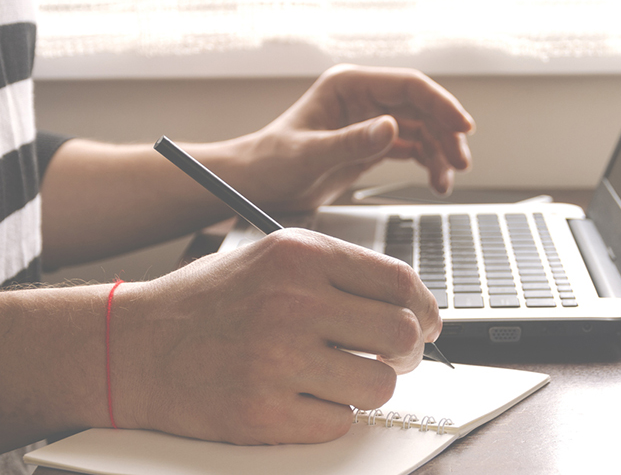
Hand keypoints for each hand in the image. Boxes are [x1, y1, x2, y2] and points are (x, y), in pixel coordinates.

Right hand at [111, 228, 440, 444]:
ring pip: (379, 385)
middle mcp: (292, 302)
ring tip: (341, 376)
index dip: (426, 308)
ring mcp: (276, 359)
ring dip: (371, 386)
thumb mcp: (274, 258)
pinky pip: (339, 422)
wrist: (133, 345)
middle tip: (393, 357)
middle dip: (409, 352)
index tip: (428, 323)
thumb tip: (412, 306)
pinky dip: (331, 415)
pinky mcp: (262, 412)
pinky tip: (303, 397)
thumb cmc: (209, 302)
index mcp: (301, 256)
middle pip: (402, 334)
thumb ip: (341, 274)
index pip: (399, 281)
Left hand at [231, 64, 474, 210]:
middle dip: (446, 134)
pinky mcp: (371, 142)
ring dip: (440, 152)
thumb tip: (392, 128)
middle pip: (422, 107)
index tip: (463, 127)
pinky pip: (412, 146)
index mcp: (349, 86)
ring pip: (422, 128)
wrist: (254, 185)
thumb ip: (351, 143)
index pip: (409, 86)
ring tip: (444, 183)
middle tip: (460, 163)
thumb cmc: (271, 164)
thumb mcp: (309, 156)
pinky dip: (428, 163)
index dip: (441, 104)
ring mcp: (370, 119)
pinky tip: (435, 181)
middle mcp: (364, 98)